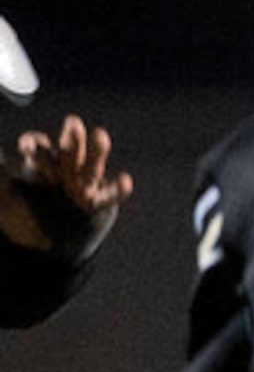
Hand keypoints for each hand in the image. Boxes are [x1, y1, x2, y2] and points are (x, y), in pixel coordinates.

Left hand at [3, 116, 130, 258]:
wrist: (44, 249)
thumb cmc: (22, 220)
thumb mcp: (4, 200)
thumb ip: (1, 179)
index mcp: (41, 166)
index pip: (41, 148)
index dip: (35, 145)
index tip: (27, 149)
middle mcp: (65, 172)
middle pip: (69, 151)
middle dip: (71, 138)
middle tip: (73, 122)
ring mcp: (84, 186)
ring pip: (92, 166)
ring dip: (97, 151)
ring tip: (100, 135)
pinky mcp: (100, 203)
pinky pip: (111, 195)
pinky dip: (118, 188)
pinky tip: (124, 180)